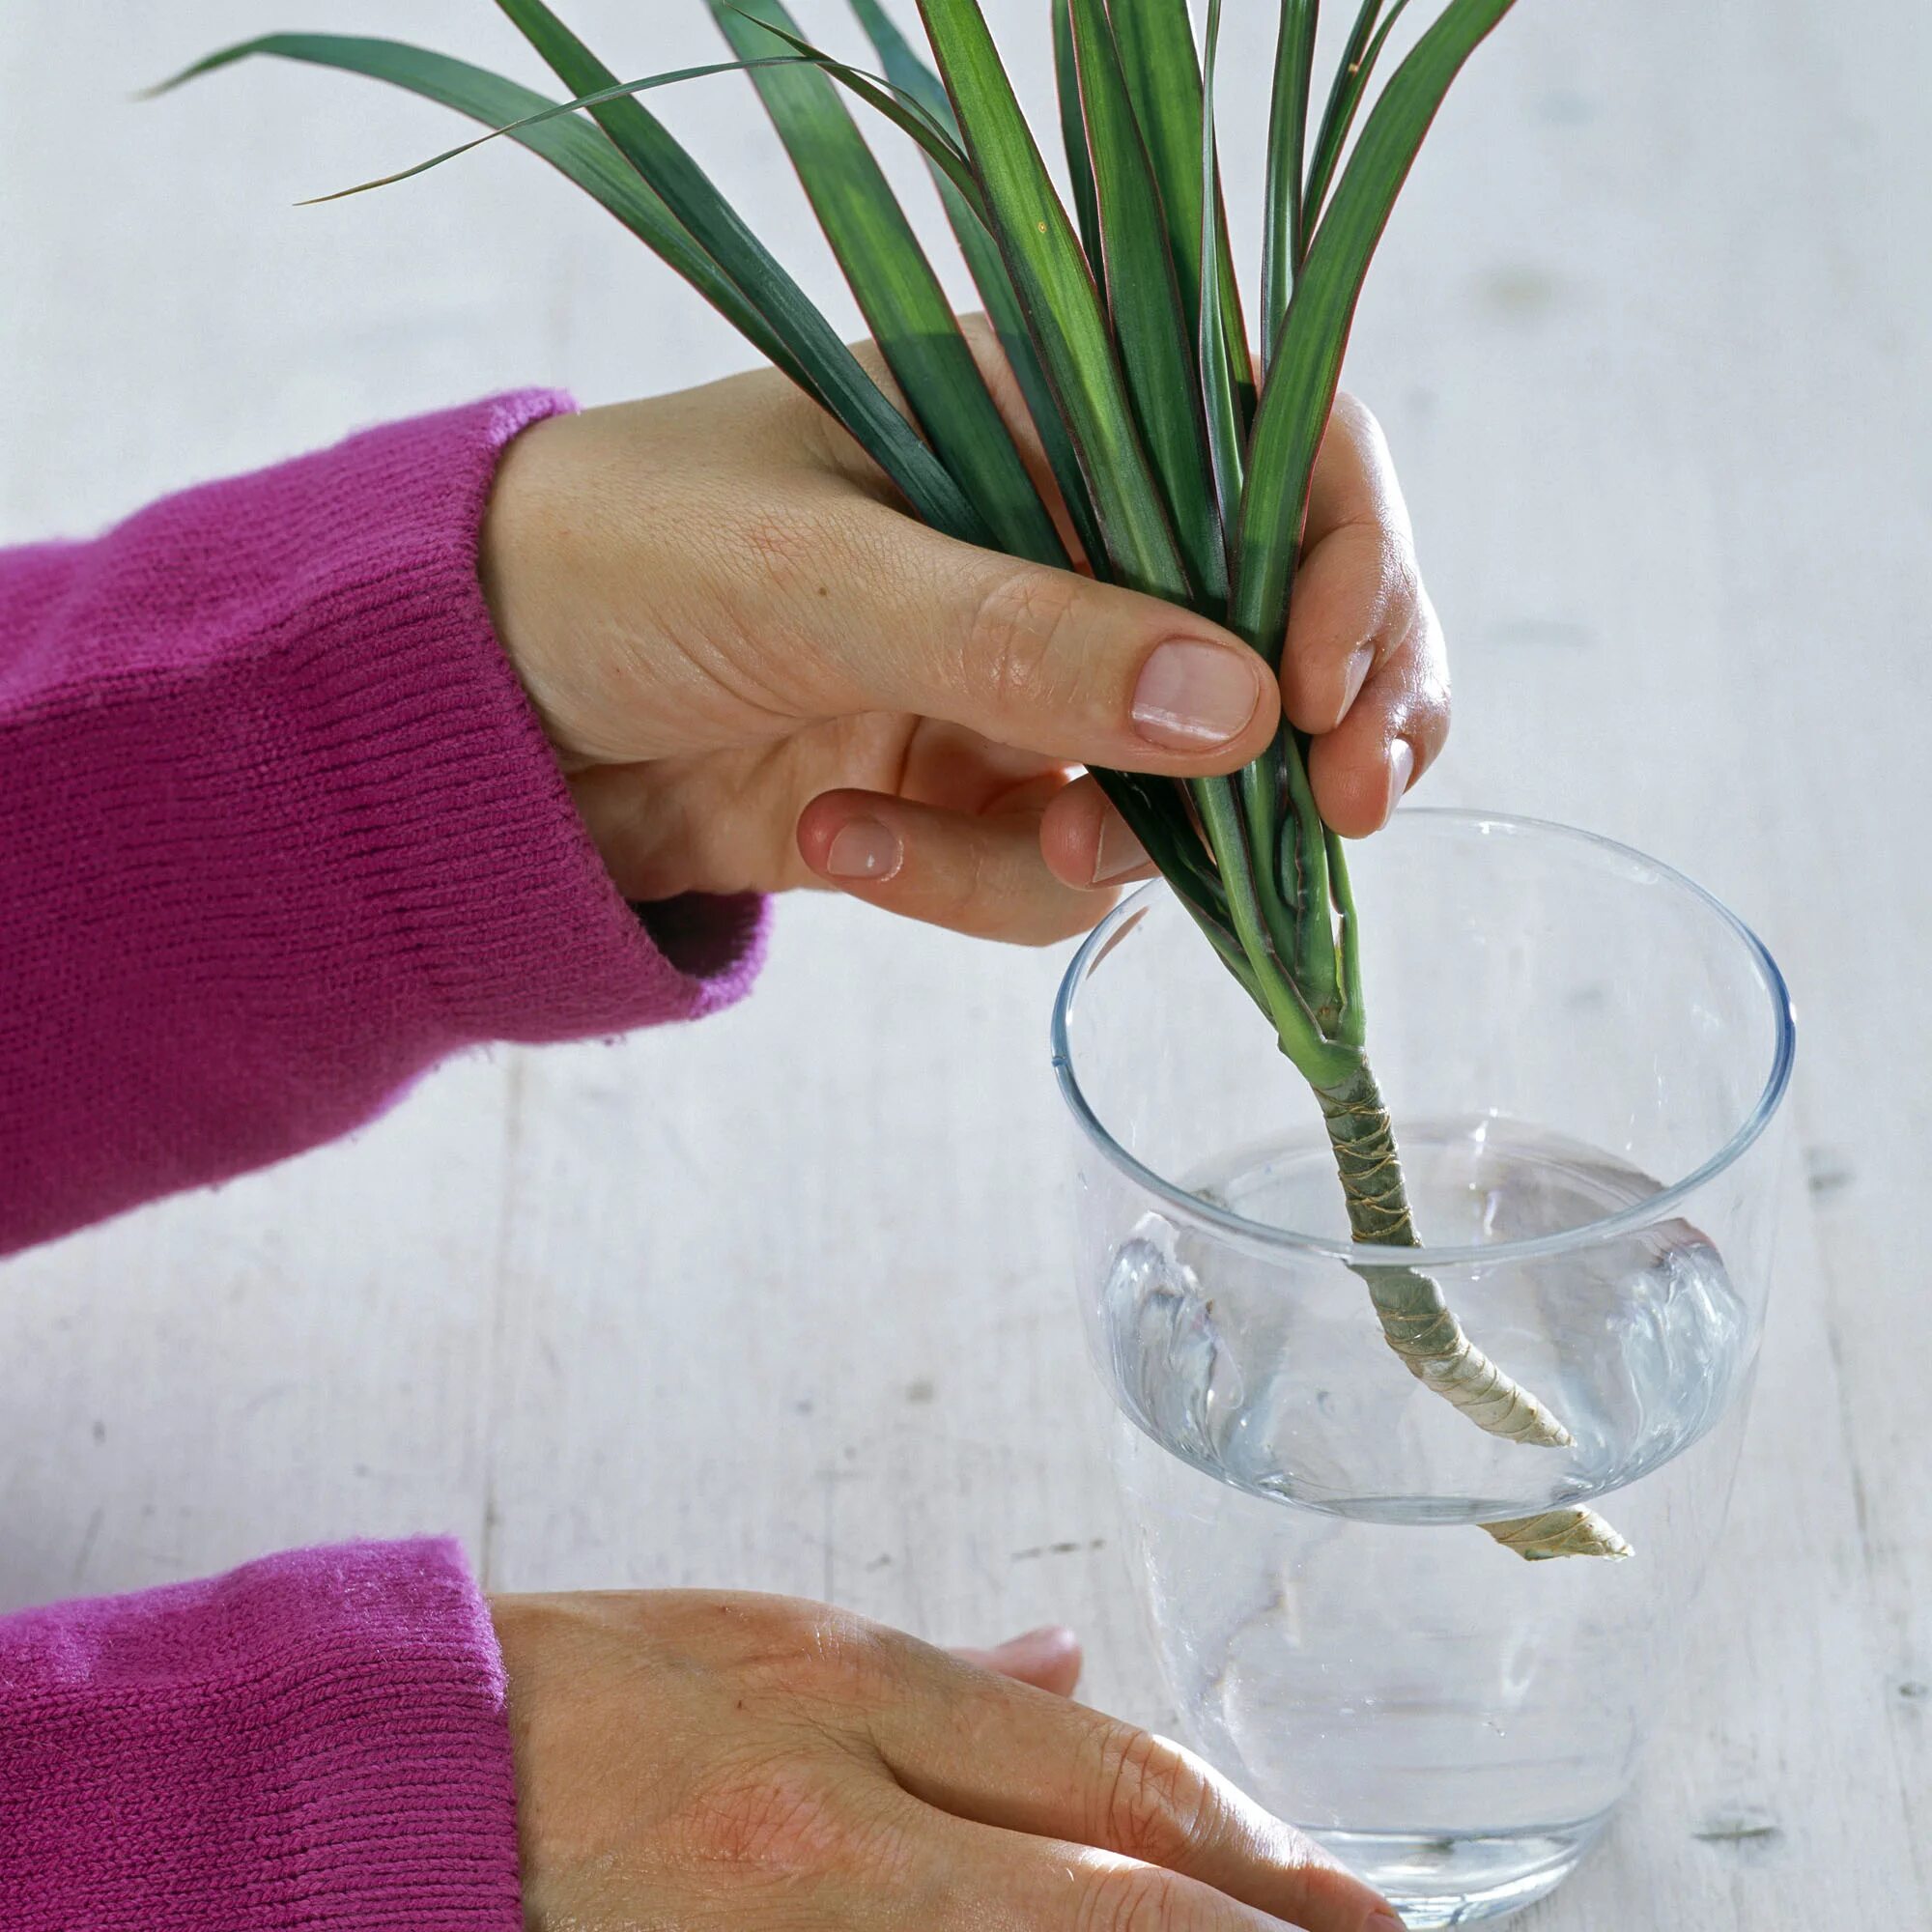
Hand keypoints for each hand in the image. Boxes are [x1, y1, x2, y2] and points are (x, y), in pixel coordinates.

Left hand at [482, 334, 1446, 943]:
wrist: (474, 710)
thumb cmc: (611, 562)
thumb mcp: (810, 577)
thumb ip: (1019, 636)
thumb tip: (1243, 710)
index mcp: (1040, 416)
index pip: (1277, 454)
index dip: (1348, 564)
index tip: (1330, 697)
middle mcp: (1057, 541)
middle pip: (1275, 628)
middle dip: (1310, 734)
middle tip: (1335, 821)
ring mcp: (1021, 675)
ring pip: (1169, 785)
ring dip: (1087, 840)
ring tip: (966, 841)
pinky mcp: (969, 789)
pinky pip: (1041, 869)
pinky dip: (960, 882)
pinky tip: (833, 842)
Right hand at [490, 1589, 1400, 1930]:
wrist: (398, 1790)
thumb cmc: (582, 1697)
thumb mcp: (767, 1644)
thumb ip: (938, 1679)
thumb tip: (1070, 1671)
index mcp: (852, 1705)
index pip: (1110, 1788)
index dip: (1257, 1851)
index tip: (1357, 1905)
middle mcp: (841, 1837)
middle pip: (1109, 1906)